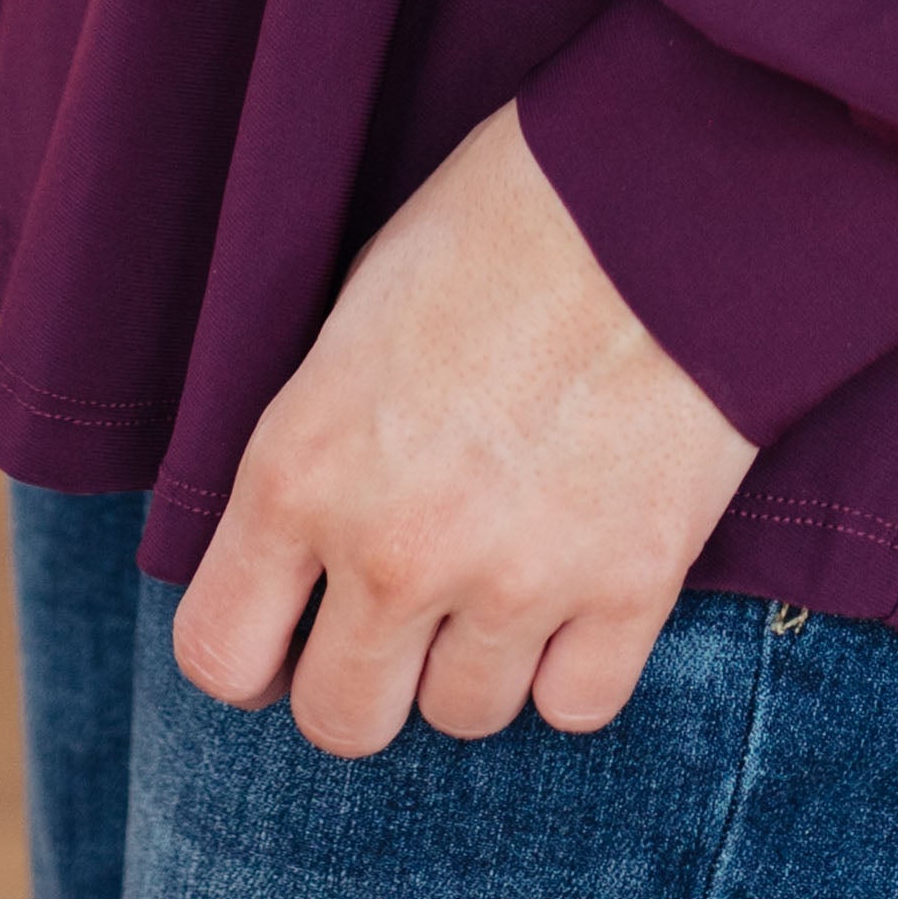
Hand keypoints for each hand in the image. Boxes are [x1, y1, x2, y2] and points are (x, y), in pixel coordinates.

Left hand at [171, 102, 758, 752]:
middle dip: (365, 673)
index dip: (252, 653)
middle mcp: (395, 547)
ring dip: (476, 661)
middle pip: (341, 720)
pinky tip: (581, 584)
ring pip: (462, 717)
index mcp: (303, 466)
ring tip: (507, 570)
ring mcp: (517, 577)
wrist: (676, 178)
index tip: (289, 632)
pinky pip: (575, 706)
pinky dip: (575, 662)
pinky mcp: (632, 584)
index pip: (220, 655)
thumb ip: (322, 439)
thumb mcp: (362, 304)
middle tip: (405, 609)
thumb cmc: (509, 209)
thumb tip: (311, 534)